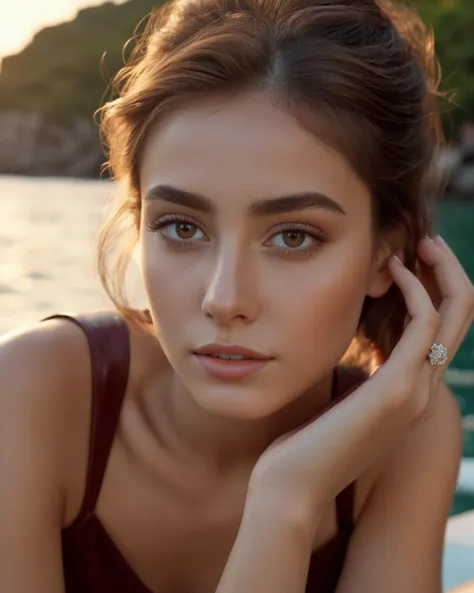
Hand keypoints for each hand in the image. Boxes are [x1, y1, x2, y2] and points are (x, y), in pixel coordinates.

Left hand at [248, 236, 473, 525]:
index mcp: (406, 394)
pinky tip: (393, 269)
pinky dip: (415, 290)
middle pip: (457, 319)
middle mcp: (421, 392)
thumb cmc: (304, 443)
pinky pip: (425, 324)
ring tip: (417, 244)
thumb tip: (346, 352)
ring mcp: (416, 392)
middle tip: (426, 242)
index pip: (438, 333)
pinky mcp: (399, 389)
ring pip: (452, 315)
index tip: (408, 261)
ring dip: (439, 274)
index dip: (432, 292)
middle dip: (447, 275)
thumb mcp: (337, 401)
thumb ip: (352, 377)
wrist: (293, 487)